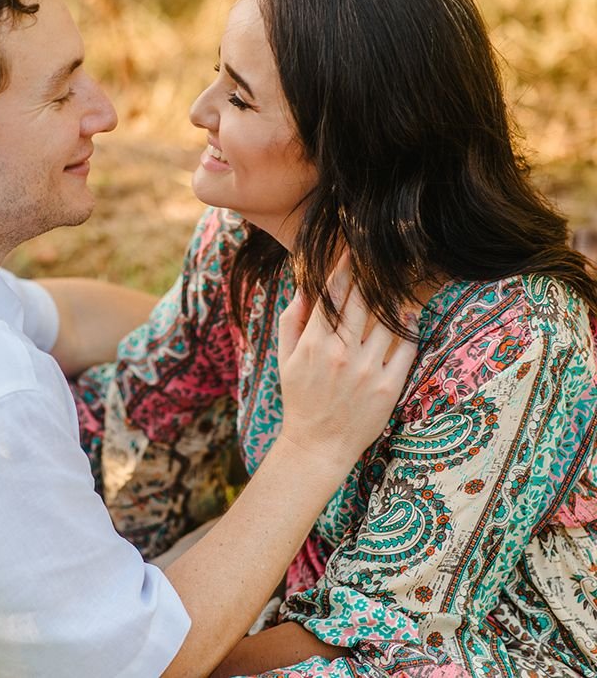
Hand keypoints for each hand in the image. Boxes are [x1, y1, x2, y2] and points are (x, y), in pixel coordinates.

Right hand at [276, 255, 417, 470]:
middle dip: (372, 274)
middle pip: (364, 299)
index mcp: (313, 343)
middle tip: (382, 257)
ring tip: (397, 286)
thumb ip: (292, 320)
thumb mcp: (284, 359)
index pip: (333, 294)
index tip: (354, 248)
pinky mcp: (389, 386)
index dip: (345, 267)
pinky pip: (407, 346)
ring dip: (394, 298)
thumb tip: (304, 287)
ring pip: (388, 319)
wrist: (318, 445)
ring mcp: (368, 370)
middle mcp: (341, 353)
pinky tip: (408, 316)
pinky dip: (410, 326)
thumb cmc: (299, 398)